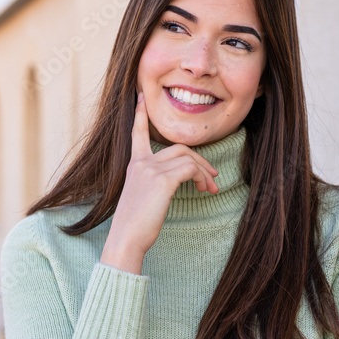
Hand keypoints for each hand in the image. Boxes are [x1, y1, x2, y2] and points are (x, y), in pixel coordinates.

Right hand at [100, 91, 219, 273]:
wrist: (126, 239)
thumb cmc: (134, 226)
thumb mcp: (142, 198)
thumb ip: (153, 184)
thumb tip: (177, 181)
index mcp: (134, 165)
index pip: (137, 134)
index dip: (140, 115)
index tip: (140, 98)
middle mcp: (141, 163)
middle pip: (179, 148)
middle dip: (200, 160)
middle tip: (213, 177)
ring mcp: (151, 169)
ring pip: (188, 158)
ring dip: (205, 173)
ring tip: (210, 188)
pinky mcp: (162, 180)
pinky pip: (191, 169)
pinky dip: (201, 177)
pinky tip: (203, 190)